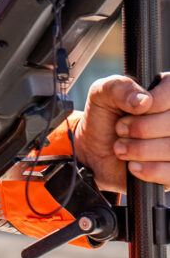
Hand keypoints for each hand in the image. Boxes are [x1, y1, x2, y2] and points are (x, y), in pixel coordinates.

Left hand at [73, 73, 169, 191]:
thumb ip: (119, 88)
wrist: (95, 153)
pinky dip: (149, 170)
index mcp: (164, 92)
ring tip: (120, 148)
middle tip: (120, 130)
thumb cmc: (104, 119)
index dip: (154, 104)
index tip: (131, 111)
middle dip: (140, 129)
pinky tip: (133, 165)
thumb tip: (144, 100)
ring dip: (140, 150)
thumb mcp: (101, 94)